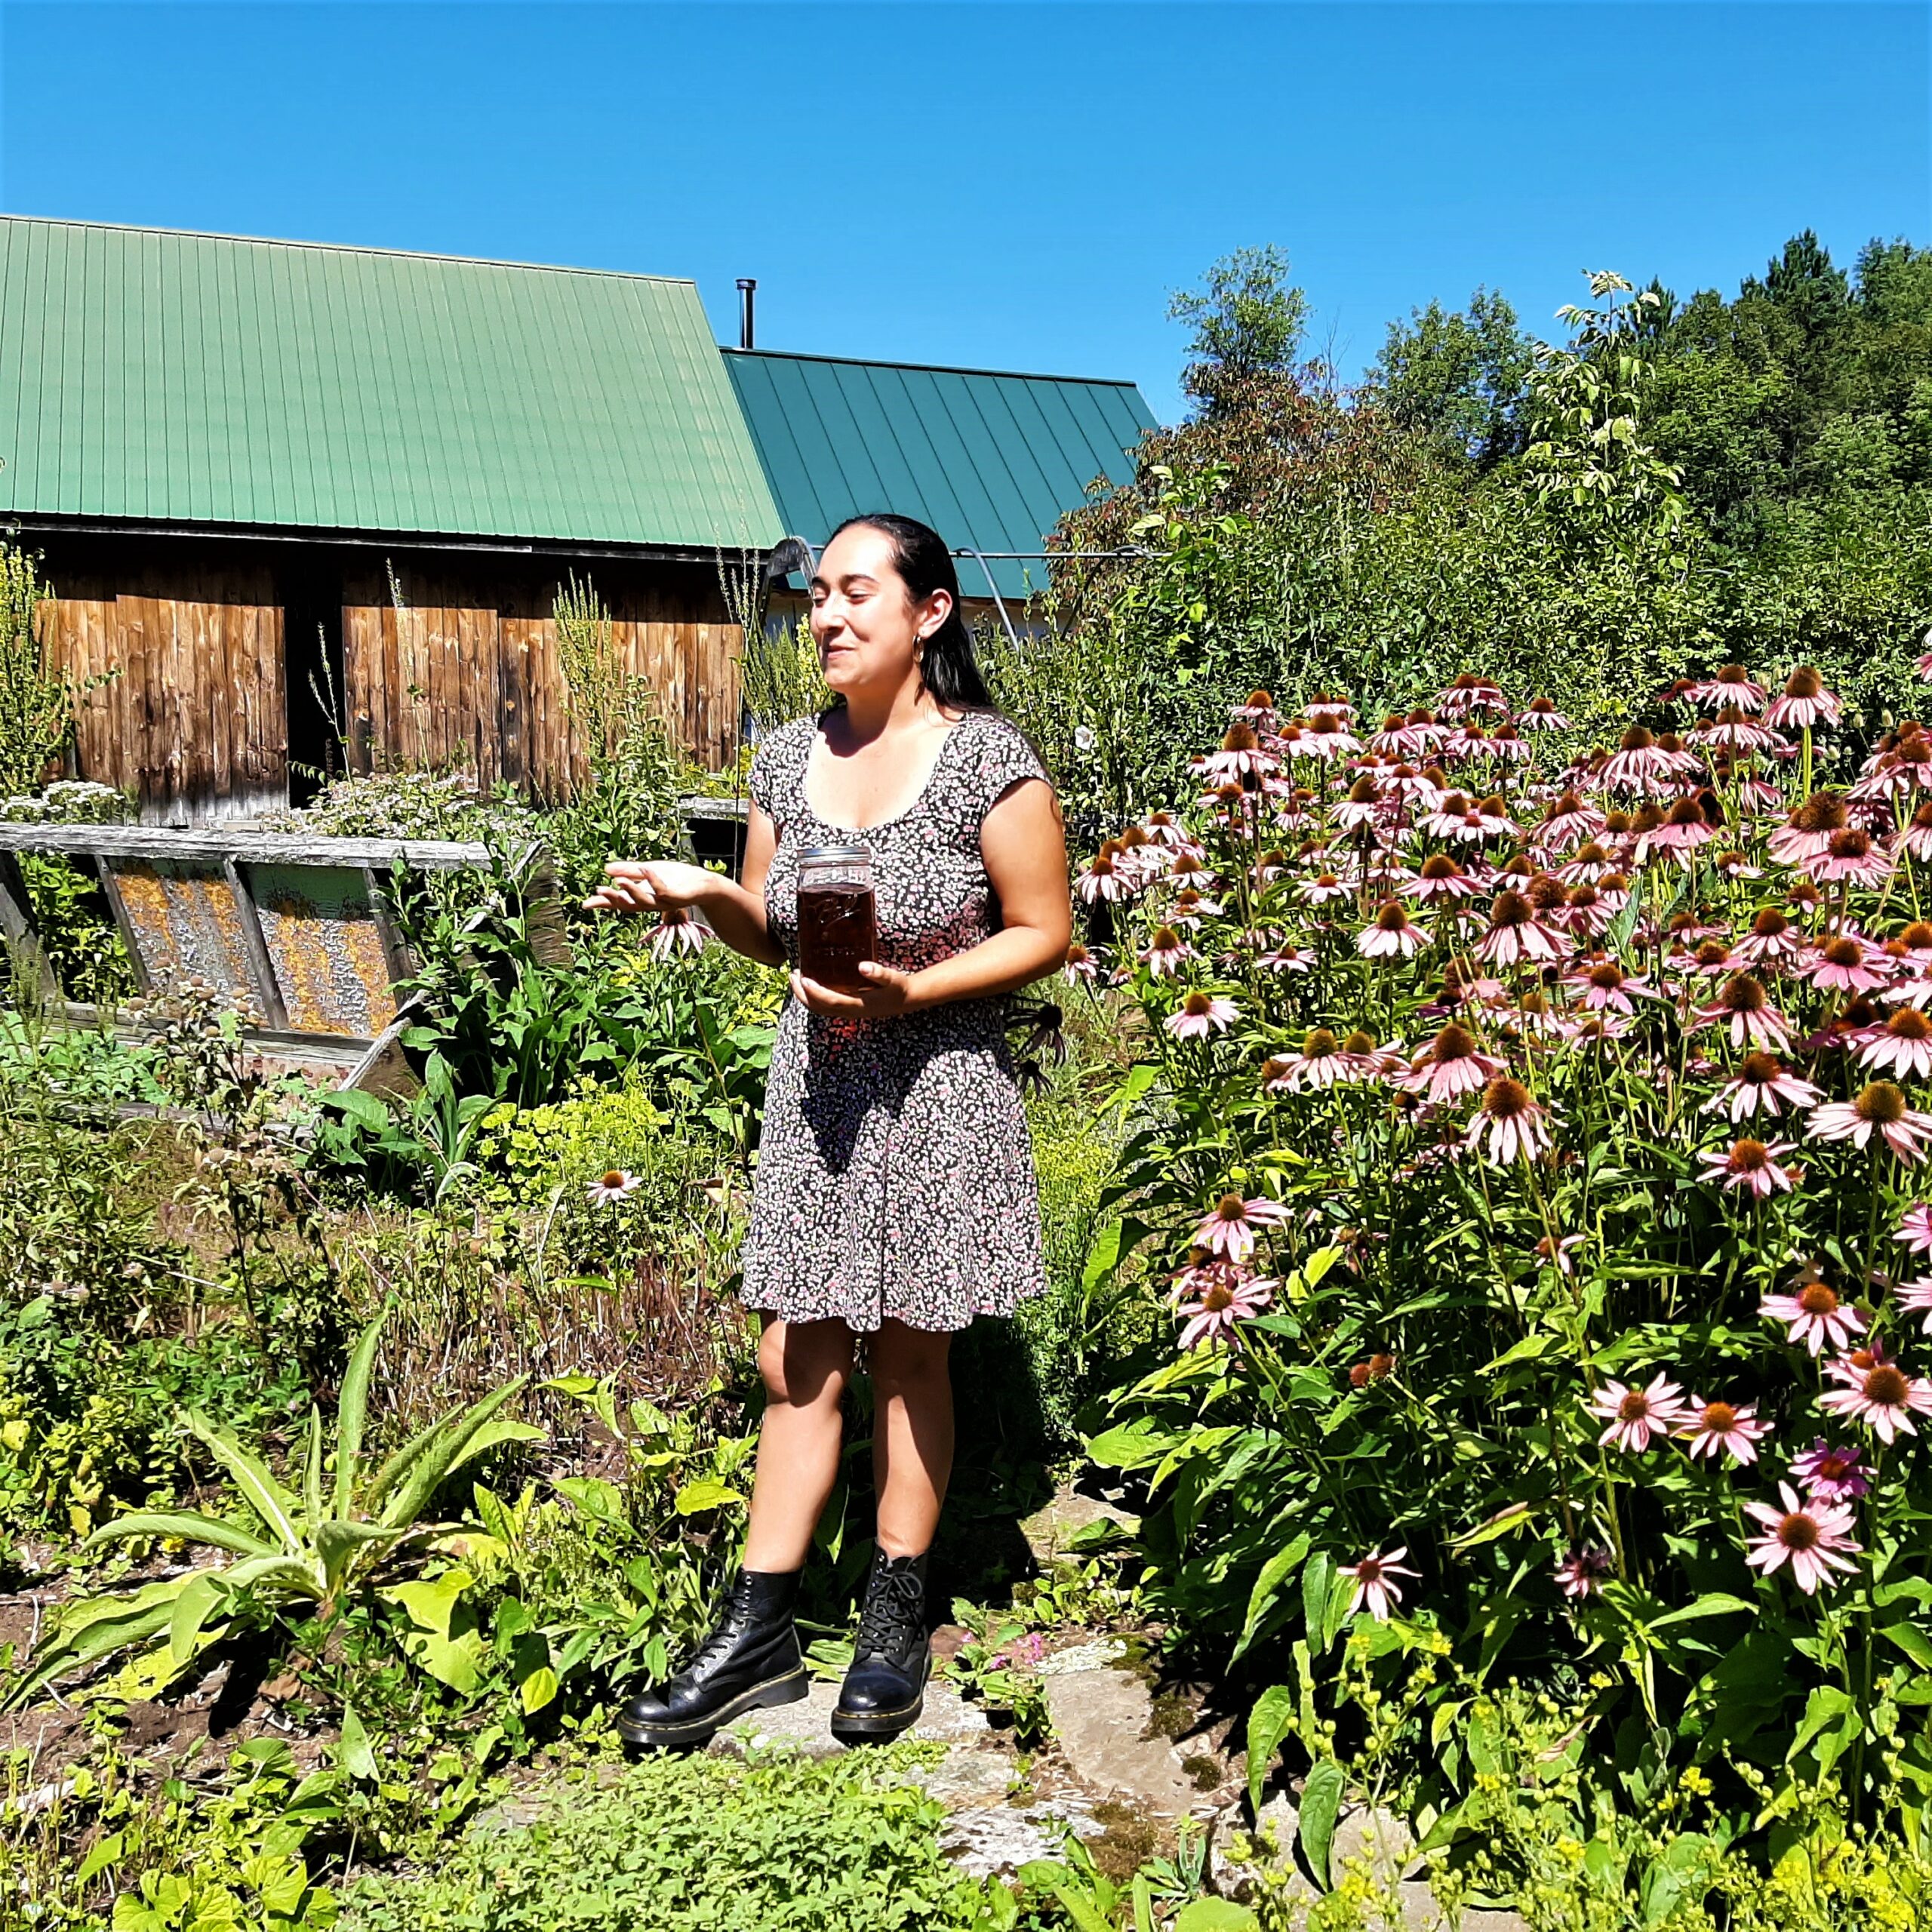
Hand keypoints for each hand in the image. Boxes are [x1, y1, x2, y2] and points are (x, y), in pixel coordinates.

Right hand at [582, 860, 716, 917]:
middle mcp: (651, 903)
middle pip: (629, 906)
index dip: (603, 903)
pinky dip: (654, 880)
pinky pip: (664, 891)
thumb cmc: (677, 878)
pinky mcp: (678, 897)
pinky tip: (646, 868)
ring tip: (619, 880)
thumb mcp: (648, 870)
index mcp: (642, 897)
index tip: (585, 904)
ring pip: (645, 901)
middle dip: (613, 899)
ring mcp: (665, 902)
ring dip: (632, 891)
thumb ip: (629, 870)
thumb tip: (605, 869)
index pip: (619, 902)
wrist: (704, 883)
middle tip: (599, 892)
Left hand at [790, 960, 919, 1016]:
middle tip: (792, 974)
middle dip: (801, 993)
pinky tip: (811, 984)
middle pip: (818, 1007)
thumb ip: (879, 973)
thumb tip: (863, 966)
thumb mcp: (892, 979)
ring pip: (819, 1009)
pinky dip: (813, 997)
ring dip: (804, 996)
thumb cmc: (899, 988)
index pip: (829, 1001)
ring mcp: (848, 1012)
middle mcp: (849, 1011)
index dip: (814, 991)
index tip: (803, 977)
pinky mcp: (848, 1008)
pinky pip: (825, 1006)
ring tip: (796, 978)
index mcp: (857, 1005)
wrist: (907, 1000)